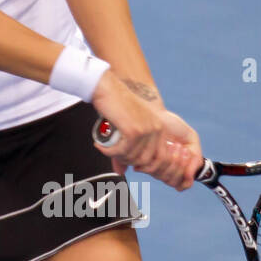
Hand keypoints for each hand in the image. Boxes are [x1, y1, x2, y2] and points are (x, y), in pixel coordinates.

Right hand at [90, 72, 200, 189]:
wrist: (107, 88)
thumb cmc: (115, 105)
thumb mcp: (129, 127)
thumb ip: (130, 149)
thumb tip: (122, 172)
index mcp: (160, 128)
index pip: (159, 159)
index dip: (144, 166)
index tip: (127, 162)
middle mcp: (157, 129)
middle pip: (145, 161)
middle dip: (126, 161)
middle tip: (112, 153)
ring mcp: (146, 130)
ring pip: (133, 157)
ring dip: (116, 156)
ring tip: (106, 147)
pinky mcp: (133, 130)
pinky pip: (123, 151)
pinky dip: (109, 152)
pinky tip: (100, 146)